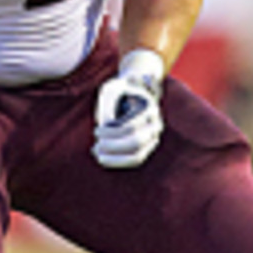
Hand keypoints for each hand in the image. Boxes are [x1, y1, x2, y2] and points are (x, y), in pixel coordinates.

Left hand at [93, 48, 164, 168]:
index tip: (96, 130)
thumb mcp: (111, 91)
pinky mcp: (146, 149)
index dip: (111, 132)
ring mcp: (153, 138)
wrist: (131, 95)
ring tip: (98, 155)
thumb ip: (108, 107)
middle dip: (113, 146)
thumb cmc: (119, 92)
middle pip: (136, 143)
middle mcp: (155, 125)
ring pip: (137, 157)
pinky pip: (135, 160)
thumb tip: (107, 127)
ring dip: (115, 159)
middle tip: (96, 145)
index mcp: (149, 108)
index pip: (131, 127)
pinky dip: (119, 162)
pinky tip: (103, 158)